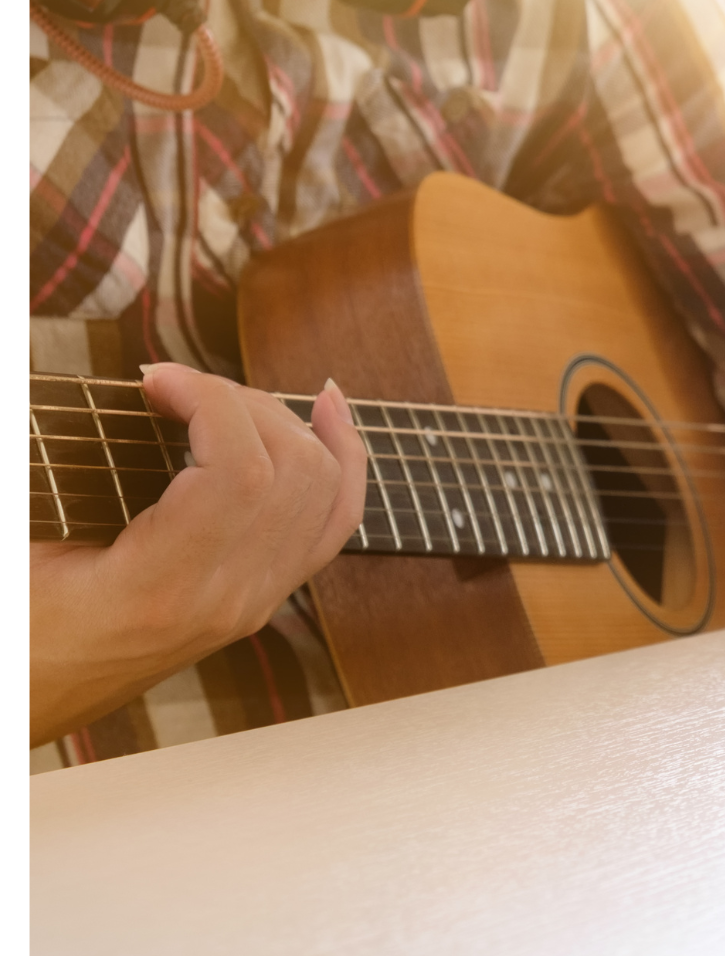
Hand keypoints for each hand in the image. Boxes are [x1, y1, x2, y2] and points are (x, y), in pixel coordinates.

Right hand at [30, 364, 365, 743]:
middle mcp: (227, 599)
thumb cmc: (19, 628)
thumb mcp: (24, 546)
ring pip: (323, 488)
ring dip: (283, 421)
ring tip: (220, 396)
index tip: (156, 377)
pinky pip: (334, 520)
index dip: (210, 400)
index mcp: (161, 588)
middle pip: (292, 469)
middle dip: (243, 402)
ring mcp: (255, 601)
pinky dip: (342, 458)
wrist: (32, 698)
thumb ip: (53, 470)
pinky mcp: (264, 596)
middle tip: (177, 386)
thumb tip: (127, 389)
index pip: (239, 472)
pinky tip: (327, 410)